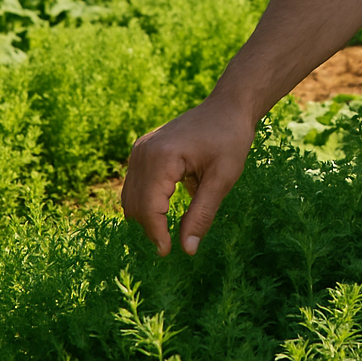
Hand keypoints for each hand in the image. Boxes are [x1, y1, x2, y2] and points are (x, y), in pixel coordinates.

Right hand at [120, 97, 256, 256]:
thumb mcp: (223, 179)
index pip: (148, 207)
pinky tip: (168, 208)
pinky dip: (148, 202)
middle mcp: (143, 152)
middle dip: (151, 228)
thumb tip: (187, 250)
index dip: (157, 234)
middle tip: (173, 244)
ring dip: (147, 217)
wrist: (227, 107)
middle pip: (135, 205)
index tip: (169, 253)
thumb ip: (202, 214)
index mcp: (161, 157)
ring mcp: (140, 150)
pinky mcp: (142, 151)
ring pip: (131, 197)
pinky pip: (136, 185)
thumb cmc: (230, 139)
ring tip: (170, 230)